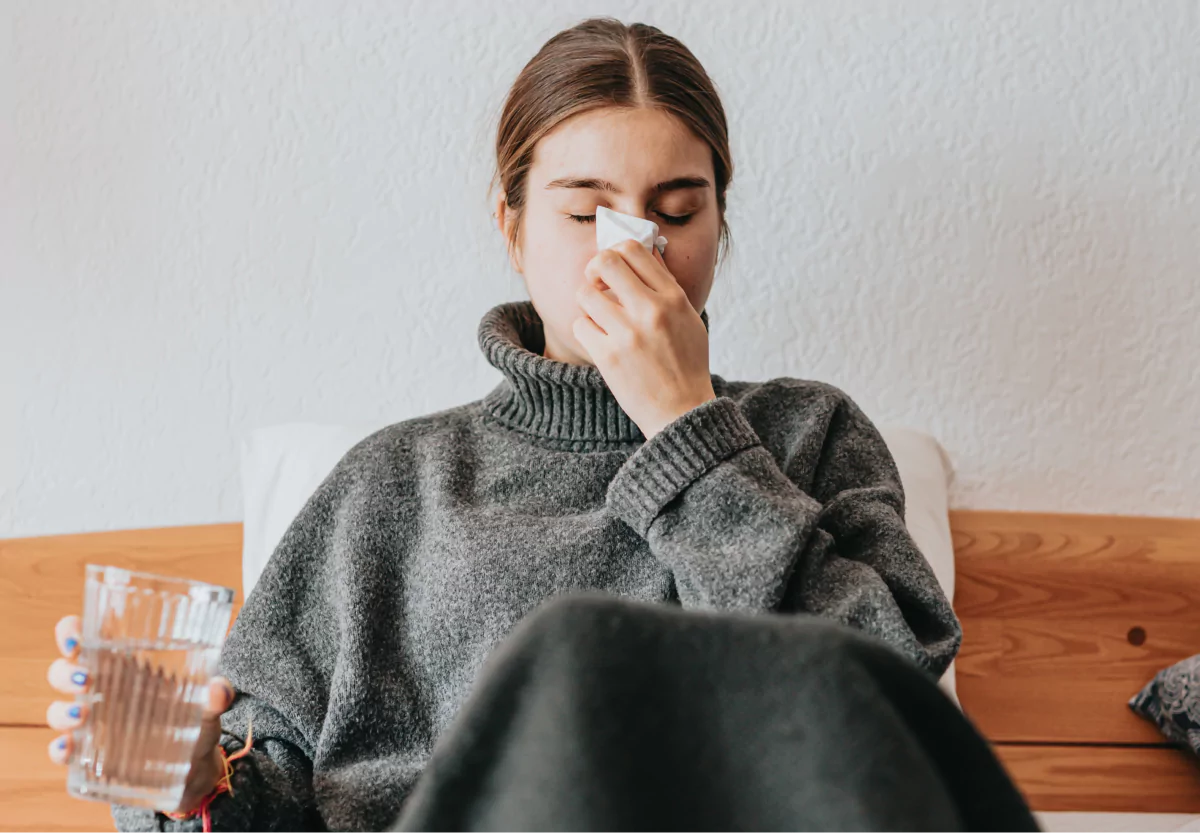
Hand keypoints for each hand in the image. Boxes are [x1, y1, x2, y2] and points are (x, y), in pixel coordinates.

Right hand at [46, 614, 236, 812]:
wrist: (194, 764)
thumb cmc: (194, 718)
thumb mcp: (207, 704)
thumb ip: (215, 696)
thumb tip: (219, 690)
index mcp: (124, 665)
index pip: (85, 638)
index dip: (71, 632)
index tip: (76, 633)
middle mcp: (102, 690)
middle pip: (64, 672)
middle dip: (66, 672)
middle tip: (86, 678)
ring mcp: (93, 723)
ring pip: (59, 710)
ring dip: (63, 712)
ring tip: (84, 716)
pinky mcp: (93, 755)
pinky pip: (65, 751)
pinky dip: (60, 750)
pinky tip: (68, 750)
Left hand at [574, 238, 716, 439]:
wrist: (682, 411)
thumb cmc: (686, 363)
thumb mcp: (688, 318)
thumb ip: (666, 285)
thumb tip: (645, 251)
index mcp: (673, 297)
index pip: (634, 248)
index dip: (616, 252)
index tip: (613, 269)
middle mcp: (651, 310)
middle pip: (605, 261)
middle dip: (595, 269)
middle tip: (597, 285)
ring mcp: (628, 333)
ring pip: (586, 293)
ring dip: (588, 303)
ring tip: (600, 317)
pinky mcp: (608, 356)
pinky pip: (580, 325)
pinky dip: (586, 331)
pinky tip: (600, 340)